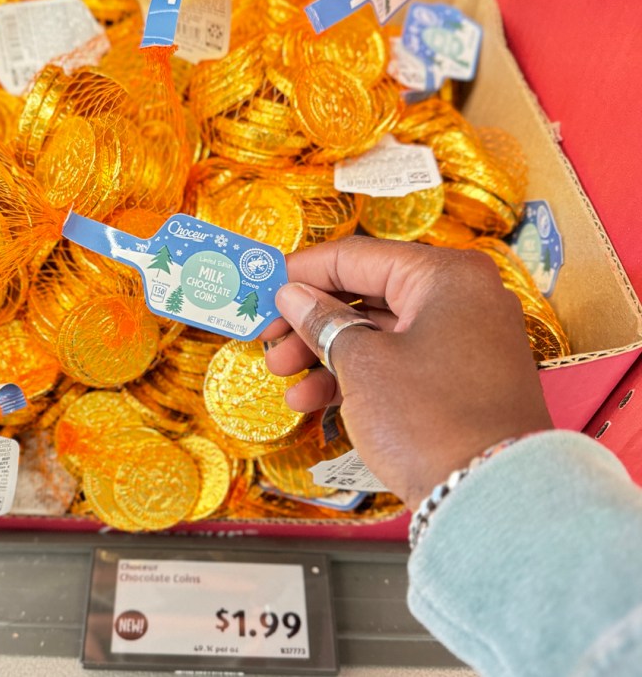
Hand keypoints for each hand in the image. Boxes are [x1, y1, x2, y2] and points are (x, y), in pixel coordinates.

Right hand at [261, 236, 552, 507]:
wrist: (491, 497)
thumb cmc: (427, 416)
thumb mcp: (361, 363)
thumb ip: (322, 321)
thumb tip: (293, 296)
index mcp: (444, 275)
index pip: (355, 257)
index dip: (301, 273)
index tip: (263, 290)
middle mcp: (461, 297)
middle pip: (366, 294)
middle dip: (310, 320)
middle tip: (268, 342)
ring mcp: (464, 340)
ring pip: (378, 331)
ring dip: (326, 352)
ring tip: (284, 378)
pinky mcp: (459, 379)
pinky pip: (398, 361)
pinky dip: (357, 375)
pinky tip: (313, 400)